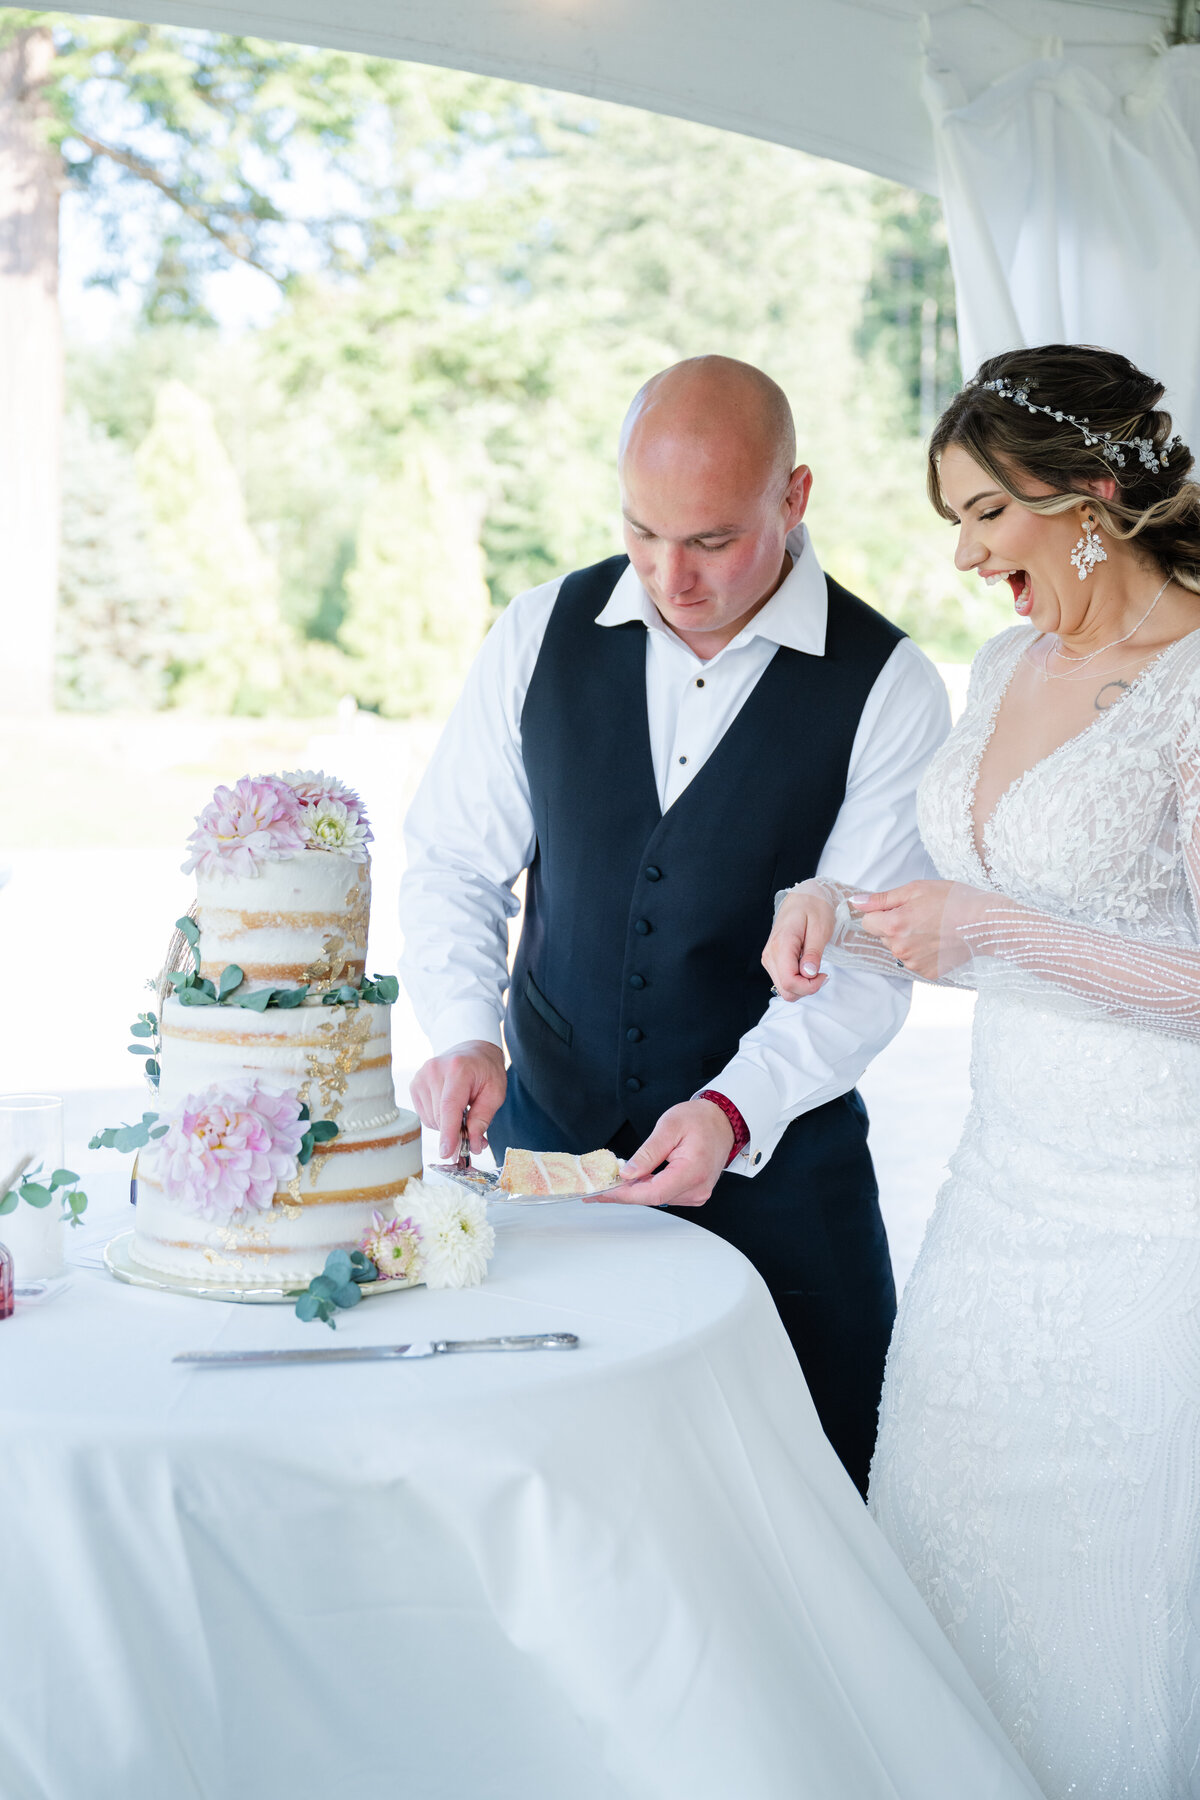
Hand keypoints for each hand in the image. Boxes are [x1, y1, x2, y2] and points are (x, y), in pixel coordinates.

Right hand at [409, 1040, 506, 1157]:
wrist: (472, 1050)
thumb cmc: (486, 1071)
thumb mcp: (495, 1093)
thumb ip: (483, 1119)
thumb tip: (473, 1145)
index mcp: (457, 1069)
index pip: (449, 1106)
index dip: (448, 1132)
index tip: (447, 1153)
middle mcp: (434, 1071)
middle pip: (440, 1117)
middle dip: (455, 1132)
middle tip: (473, 1131)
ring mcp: (421, 1077)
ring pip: (431, 1120)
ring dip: (447, 1125)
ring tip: (462, 1111)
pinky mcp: (414, 1084)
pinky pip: (425, 1116)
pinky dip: (438, 1118)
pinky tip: (450, 1107)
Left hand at [596, 1099, 733, 1208]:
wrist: (722, 1121)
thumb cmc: (700, 1120)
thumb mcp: (669, 1127)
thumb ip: (648, 1152)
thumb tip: (628, 1173)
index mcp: (692, 1171)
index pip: (653, 1192)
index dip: (625, 1194)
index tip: (603, 1191)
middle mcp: (697, 1188)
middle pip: (653, 1198)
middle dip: (624, 1193)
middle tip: (598, 1188)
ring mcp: (697, 1193)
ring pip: (657, 1198)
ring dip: (635, 1191)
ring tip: (613, 1182)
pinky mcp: (694, 1192)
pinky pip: (665, 1194)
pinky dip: (647, 1189)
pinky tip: (634, 1181)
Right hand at [761, 882, 834, 999]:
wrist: (802, 896)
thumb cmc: (813, 907)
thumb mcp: (820, 927)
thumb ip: (813, 952)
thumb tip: (808, 974)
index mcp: (781, 945)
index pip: (790, 982)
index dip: (810, 987)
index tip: (824, 974)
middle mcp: (771, 955)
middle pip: (786, 990)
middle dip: (807, 988)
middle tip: (821, 972)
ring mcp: (770, 958)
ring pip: (784, 989)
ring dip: (803, 986)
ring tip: (815, 966)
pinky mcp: (773, 960)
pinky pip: (784, 981)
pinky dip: (798, 981)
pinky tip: (807, 966)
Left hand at [851, 881, 979, 979]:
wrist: (986, 923)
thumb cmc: (953, 900)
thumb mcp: (915, 889)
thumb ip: (881, 899)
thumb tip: (855, 903)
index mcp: (894, 926)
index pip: (867, 922)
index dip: (881, 912)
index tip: (899, 907)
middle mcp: (900, 949)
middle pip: (883, 936)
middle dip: (895, 926)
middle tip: (922, 915)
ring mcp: (914, 964)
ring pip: (899, 949)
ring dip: (908, 939)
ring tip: (933, 927)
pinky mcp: (928, 973)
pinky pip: (915, 961)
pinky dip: (922, 952)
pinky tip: (939, 941)